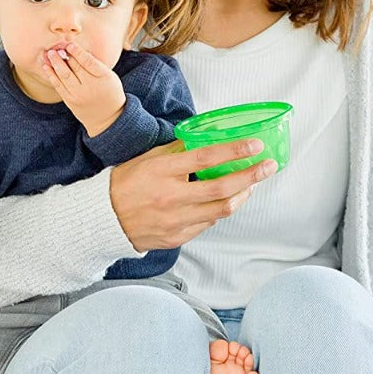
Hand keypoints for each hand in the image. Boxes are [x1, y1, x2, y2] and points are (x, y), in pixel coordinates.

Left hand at [42, 42, 125, 134]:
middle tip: (56, 47)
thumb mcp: (109, 76)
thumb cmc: (109, 92)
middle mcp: (90, 86)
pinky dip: (51, 75)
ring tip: (49, 54)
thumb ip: (96, 64)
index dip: (77, 52)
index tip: (70, 45)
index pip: (88, 61)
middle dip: (64, 56)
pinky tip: (46, 66)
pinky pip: (58, 86)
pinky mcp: (70, 101)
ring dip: (55, 63)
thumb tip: (77, 51)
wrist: (108, 117)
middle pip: (75, 67)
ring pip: (64, 76)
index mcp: (103, 77)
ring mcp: (79, 95)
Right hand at [109, 138, 277, 251]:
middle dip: (251, 176)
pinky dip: (221, 210)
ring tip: (253, 183)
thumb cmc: (126, 183)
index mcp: (162, 171)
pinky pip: (208, 223)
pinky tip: (228, 199)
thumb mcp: (148, 158)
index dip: (234, 151)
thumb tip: (208, 137)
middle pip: (222, 188)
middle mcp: (171, 197)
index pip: (205, 158)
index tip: (255, 145)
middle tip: (268, 166)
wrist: (104, 218)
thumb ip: (178, 149)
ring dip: (242, 195)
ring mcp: (175, 220)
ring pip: (221, 209)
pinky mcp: (177, 237)